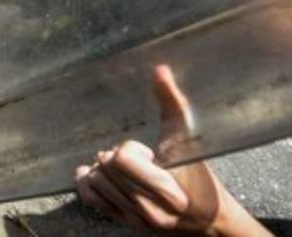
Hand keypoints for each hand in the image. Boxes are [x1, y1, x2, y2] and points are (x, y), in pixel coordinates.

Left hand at [75, 66, 257, 234]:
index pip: (123, 160)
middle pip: (107, 168)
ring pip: (95, 182)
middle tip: (134, 157)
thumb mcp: (187, 140)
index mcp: (168, 190)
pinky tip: (94, 172)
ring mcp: (133, 219)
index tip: (146, 151)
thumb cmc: (197, 175)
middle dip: (115, 156)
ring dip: (103, 168)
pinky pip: (90, 200)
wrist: (205, 216)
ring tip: (123, 168)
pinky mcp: (123, 223)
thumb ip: (173, 104)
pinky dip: (87, 183)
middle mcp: (148, 209)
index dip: (130, 148)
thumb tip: (160, 69)